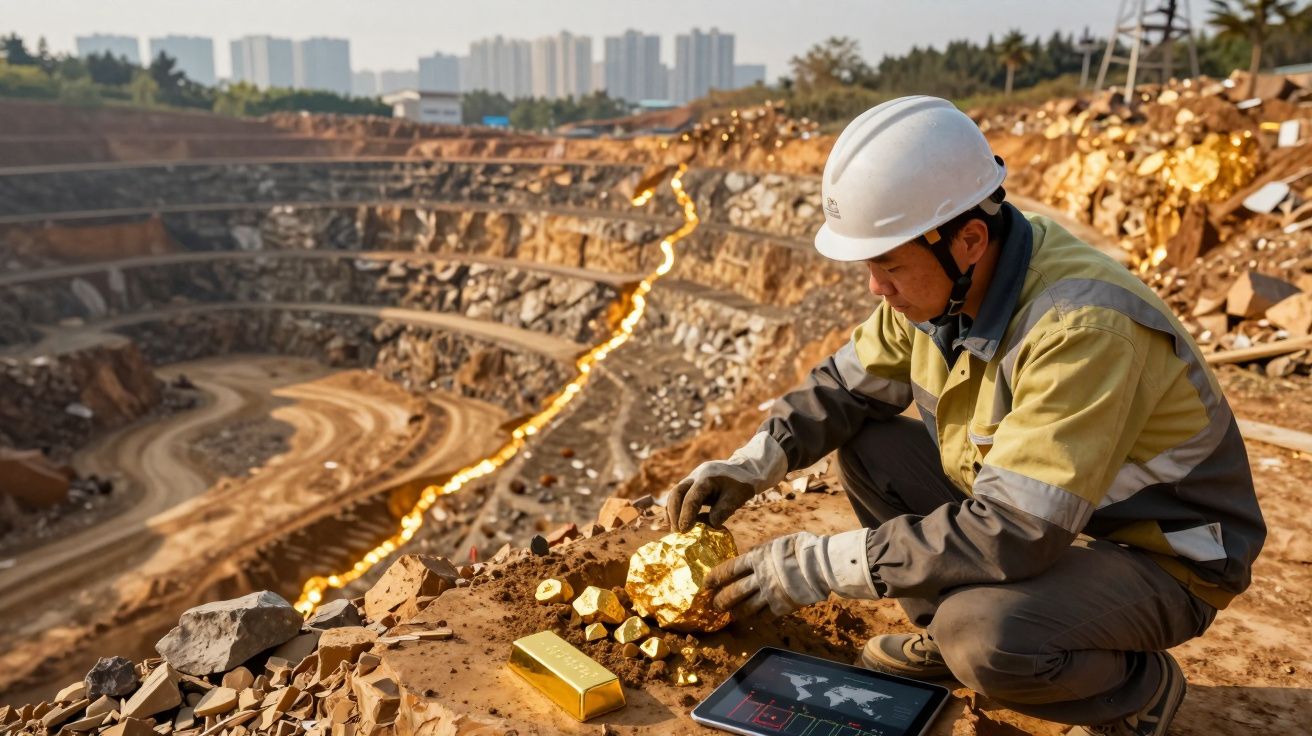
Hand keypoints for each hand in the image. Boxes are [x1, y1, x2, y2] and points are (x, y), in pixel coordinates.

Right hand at [664, 432, 787, 531]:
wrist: (743, 469)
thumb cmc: (741, 484)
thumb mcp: (737, 497)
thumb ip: (723, 510)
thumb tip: (710, 525)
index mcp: (707, 478)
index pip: (691, 497)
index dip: (686, 514)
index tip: (684, 530)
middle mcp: (695, 476)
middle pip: (676, 493)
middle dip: (674, 513)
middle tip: (677, 532)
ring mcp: (691, 479)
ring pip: (674, 494)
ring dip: (672, 512)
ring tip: (675, 530)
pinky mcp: (691, 484)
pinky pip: (679, 496)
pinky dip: (676, 509)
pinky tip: (677, 524)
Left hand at [704, 530, 878, 619]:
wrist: (822, 563)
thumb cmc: (802, 548)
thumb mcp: (777, 544)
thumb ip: (762, 553)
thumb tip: (751, 557)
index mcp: (757, 557)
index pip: (728, 569)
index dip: (715, 578)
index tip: (706, 583)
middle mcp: (760, 577)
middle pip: (732, 592)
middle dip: (720, 600)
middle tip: (713, 605)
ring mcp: (770, 593)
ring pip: (745, 608)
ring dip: (734, 612)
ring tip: (729, 615)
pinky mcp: (781, 606)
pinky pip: (763, 616)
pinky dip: (755, 619)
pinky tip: (750, 620)